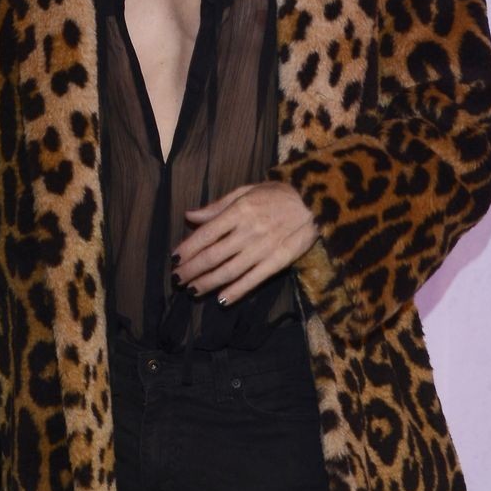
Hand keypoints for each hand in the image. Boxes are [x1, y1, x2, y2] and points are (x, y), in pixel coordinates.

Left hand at [172, 182, 317, 306]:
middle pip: (213, 256)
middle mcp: (248, 231)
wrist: (316, 202)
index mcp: (239, 211)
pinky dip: (236, 291)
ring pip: (229, 271)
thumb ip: (217, 206)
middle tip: (177, 279)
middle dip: (192, 270)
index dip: (188, 249)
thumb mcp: (246, 191)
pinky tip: (221, 300)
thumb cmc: (278, 194)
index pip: (206, 234)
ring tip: (192, 290)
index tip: (174, 259)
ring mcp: (263, 248)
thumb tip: (189, 215)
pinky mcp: (278, 261)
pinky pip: (253, 280)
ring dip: (207, 283)